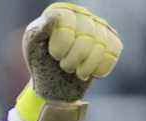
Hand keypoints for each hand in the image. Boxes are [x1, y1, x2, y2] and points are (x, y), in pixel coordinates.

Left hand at [16, 3, 122, 120]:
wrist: (54, 84)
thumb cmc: (41, 62)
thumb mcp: (33, 48)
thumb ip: (38, 32)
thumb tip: (53, 17)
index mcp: (61, 12)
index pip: (67, 21)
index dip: (62, 44)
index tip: (55, 55)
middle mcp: (82, 15)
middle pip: (86, 36)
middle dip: (72, 60)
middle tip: (63, 66)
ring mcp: (99, 27)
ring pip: (101, 46)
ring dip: (84, 67)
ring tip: (74, 70)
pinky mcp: (111, 41)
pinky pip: (112, 53)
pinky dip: (98, 69)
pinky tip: (88, 71)